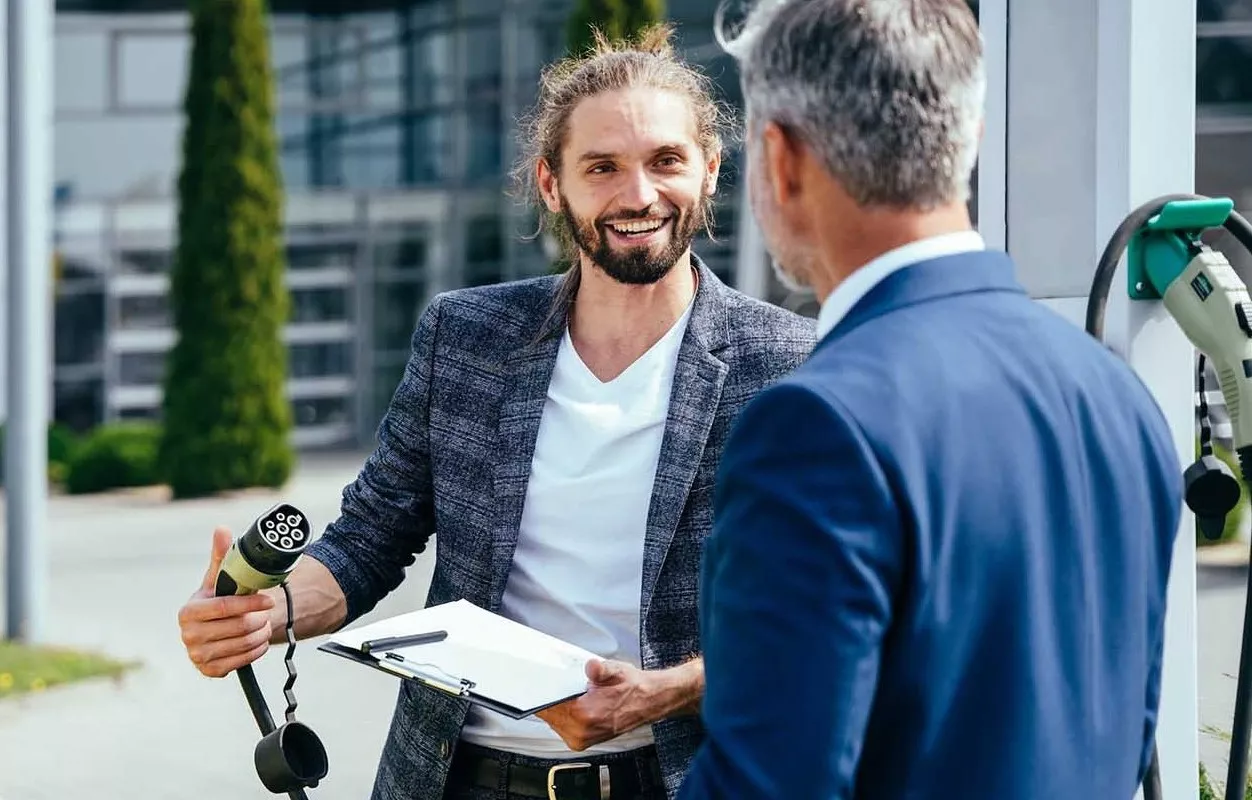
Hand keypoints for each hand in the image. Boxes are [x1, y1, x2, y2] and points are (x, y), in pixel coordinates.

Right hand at [177, 527, 275, 677]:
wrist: (216, 628)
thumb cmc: (219, 598)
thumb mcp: (219, 578)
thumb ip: (222, 555)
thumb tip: (222, 529)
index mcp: (188, 612)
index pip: (224, 607)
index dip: (250, 603)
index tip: (269, 600)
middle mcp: (188, 636)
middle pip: (237, 627)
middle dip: (258, 618)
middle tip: (267, 613)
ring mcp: (197, 656)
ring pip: (243, 644)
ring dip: (261, 633)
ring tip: (263, 623)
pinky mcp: (210, 671)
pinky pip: (243, 661)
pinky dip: (257, 649)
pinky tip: (258, 639)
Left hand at [536, 659, 657, 751]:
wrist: (648, 702)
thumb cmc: (632, 688)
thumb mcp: (616, 671)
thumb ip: (600, 669)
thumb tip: (591, 667)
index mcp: (586, 715)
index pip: (548, 706)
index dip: (540, 693)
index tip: (535, 684)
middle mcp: (581, 732)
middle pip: (548, 715)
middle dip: (549, 699)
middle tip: (558, 686)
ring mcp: (581, 739)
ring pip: (553, 722)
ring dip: (556, 708)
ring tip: (570, 695)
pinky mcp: (582, 742)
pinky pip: (561, 727)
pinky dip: (563, 715)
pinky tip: (573, 704)